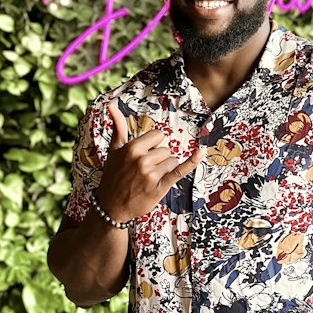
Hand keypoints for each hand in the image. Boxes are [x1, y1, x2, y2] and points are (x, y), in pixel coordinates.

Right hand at [95, 102, 201, 224]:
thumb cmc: (113, 177)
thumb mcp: (114, 150)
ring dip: (165, 170)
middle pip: (166, 150)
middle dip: (159, 159)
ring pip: (172, 161)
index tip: (145, 154)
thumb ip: (118, 127)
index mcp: (132, 148)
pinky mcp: (160, 187)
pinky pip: (179, 171)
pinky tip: (201, 153)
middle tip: (143, 171)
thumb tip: (112, 105)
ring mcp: (152, 174)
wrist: (110, 207)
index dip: (154, 145)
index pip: (158, 136)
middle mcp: (142, 160)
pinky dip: (192, 162)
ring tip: (149, 179)